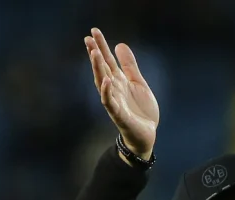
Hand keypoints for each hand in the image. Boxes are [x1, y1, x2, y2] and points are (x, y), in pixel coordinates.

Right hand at [84, 27, 158, 159]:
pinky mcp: (118, 114)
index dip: (101, 46)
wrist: (147, 134)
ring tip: (95, 54)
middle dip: (95, 54)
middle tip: (87, 38)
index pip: (108, 61)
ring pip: (102, 83)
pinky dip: (107, 91)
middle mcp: (114, 89)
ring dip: (98, 69)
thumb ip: (130, 66)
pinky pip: (109, 102)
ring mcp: (114, 101)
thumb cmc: (141, 110)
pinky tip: (106, 80)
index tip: (94, 31)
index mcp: (119, 81)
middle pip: (102, 69)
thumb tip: (120, 45)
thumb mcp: (138, 83)